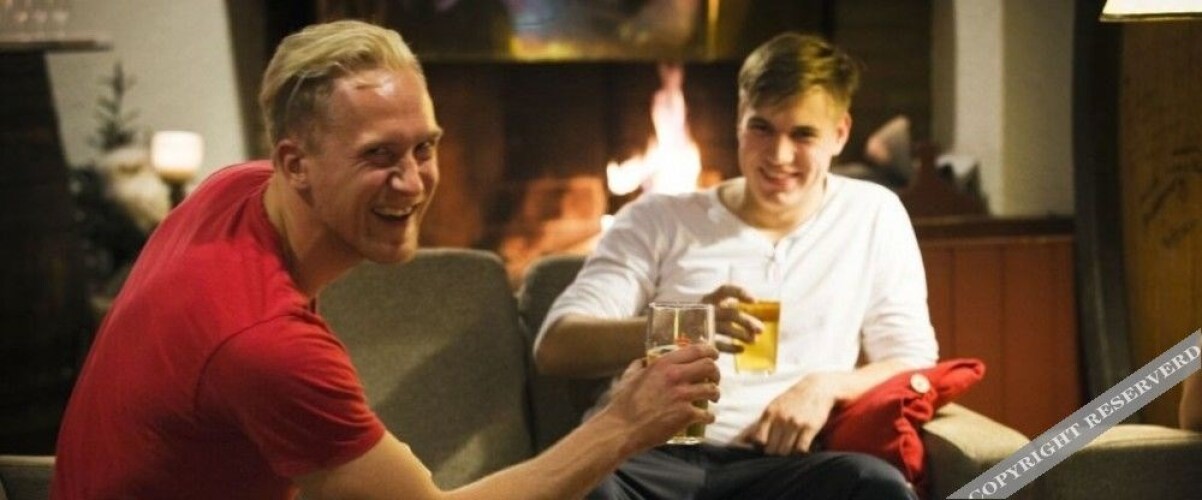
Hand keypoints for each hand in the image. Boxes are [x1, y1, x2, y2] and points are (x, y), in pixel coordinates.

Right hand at [599, 343, 720, 451]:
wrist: (621, 429)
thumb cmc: (622, 404)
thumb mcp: (629, 377)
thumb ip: (638, 366)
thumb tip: (643, 361)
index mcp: (663, 364)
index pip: (696, 350)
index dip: (710, 351)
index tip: (714, 355)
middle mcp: (675, 376)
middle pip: (709, 367)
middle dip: (716, 372)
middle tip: (714, 379)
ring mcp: (682, 396)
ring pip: (712, 390)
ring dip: (715, 394)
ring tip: (713, 398)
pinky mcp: (686, 415)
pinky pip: (707, 414)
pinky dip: (709, 417)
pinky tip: (707, 418)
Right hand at [700, 285, 762, 352]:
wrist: (675, 329)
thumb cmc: (701, 318)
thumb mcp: (711, 307)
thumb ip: (728, 309)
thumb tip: (755, 318)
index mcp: (709, 298)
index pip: (725, 290)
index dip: (740, 293)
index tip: (754, 301)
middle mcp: (705, 309)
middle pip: (730, 313)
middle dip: (747, 321)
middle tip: (761, 329)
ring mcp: (700, 325)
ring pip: (725, 329)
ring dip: (742, 334)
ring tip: (754, 340)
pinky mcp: (697, 339)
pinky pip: (717, 344)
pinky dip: (731, 347)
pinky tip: (741, 349)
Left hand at [739, 373, 839, 454]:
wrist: (817, 388)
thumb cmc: (792, 400)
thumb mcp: (773, 406)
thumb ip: (761, 423)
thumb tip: (742, 440)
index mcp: (770, 413)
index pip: (758, 440)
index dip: (761, 446)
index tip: (767, 445)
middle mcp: (781, 418)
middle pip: (771, 449)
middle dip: (775, 452)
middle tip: (780, 448)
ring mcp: (795, 423)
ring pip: (785, 451)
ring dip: (788, 453)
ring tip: (791, 447)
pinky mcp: (810, 427)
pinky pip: (801, 450)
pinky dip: (800, 452)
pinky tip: (801, 446)